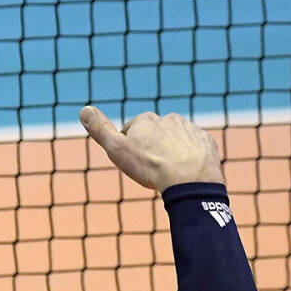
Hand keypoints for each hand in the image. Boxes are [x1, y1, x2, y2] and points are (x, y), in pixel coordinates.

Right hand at [79, 107, 224, 191]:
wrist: (190, 180)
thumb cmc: (150, 167)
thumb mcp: (117, 150)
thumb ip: (101, 129)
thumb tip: (83, 110)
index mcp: (145, 119)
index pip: (132, 132)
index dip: (130, 150)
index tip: (134, 164)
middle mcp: (168, 118)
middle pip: (155, 135)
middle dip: (153, 149)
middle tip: (153, 170)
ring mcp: (190, 129)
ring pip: (177, 140)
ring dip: (173, 152)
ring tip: (172, 172)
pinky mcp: (206, 142)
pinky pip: (196, 147)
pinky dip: (192, 157)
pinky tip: (189, 171)